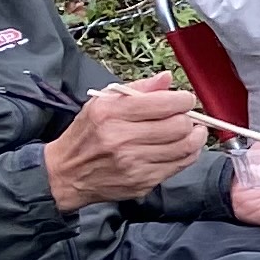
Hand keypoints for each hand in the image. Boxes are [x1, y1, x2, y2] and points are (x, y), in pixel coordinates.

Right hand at [42, 76, 206, 213]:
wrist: (65, 174)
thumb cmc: (86, 135)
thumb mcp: (102, 103)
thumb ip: (138, 88)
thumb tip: (167, 78)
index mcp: (111, 114)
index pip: (165, 104)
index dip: (183, 100)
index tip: (184, 100)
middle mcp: (121, 139)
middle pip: (179, 126)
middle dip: (189, 118)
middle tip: (186, 116)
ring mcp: (133, 164)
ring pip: (185, 147)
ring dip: (195, 136)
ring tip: (192, 130)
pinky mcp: (142, 182)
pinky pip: (179, 166)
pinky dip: (188, 154)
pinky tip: (183, 146)